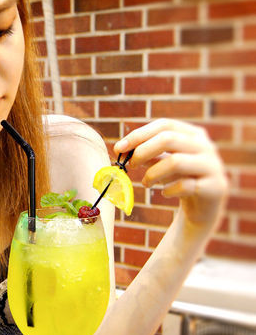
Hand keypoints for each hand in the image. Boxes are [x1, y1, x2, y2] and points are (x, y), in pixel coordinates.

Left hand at [113, 119, 227, 229]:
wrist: (203, 209)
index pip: (165, 125)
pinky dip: (169, 190)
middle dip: (143, 151)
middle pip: (169, 138)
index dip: (139, 134)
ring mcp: (213, 166)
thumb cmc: (179, 180)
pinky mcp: (215, 188)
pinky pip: (185, 186)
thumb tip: (122, 148)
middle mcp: (206, 146)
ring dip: (153, 173)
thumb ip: (147, 153)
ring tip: (145, 183)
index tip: (119, 148)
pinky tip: (165, 193)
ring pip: (176, 161)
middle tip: (131, 165)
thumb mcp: (162, 163)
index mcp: (194, 134)